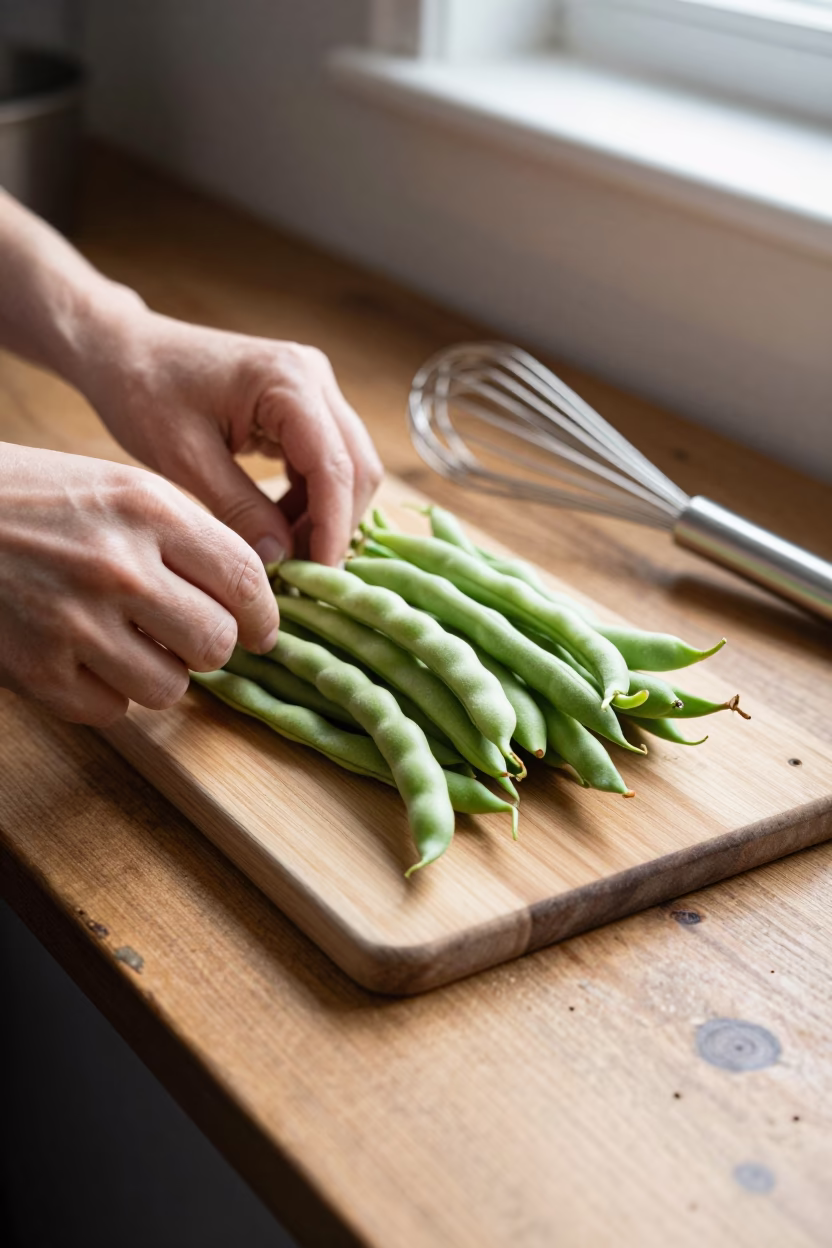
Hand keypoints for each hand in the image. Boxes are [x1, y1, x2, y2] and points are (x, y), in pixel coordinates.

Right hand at [0, 444, 279, 724]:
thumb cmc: (36, 499)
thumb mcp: (118, 488)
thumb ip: (187, 536)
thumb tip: (250, 596)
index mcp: (148, 510)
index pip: (244, 579)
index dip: (263, 615)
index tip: (261, 630)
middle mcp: (119, 566)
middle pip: (216, 643)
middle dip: (212, 647)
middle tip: (189, 637)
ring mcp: (74, 623)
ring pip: (168, 688)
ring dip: (160, 675)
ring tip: (130, 645)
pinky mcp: (36, 671)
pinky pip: (111, 711)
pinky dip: (107, 695)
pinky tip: (84, 658)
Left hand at [78, 309, 383, 565]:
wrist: (124, 351)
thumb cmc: (143, 393)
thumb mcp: (185, 458)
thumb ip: (239, 509)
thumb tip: (280, 560)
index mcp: (288, 381)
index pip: (334, 467)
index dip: (332, 528)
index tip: (318, 578)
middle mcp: (314, 377)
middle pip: (356, 467)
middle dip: (335, 525)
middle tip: (301, 574)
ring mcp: (314, 388)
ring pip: (348, 467)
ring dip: (325, 515)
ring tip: (286, 556)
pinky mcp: (304, 404)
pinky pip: (326, 461)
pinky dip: (311, 499)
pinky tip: (279, 527)